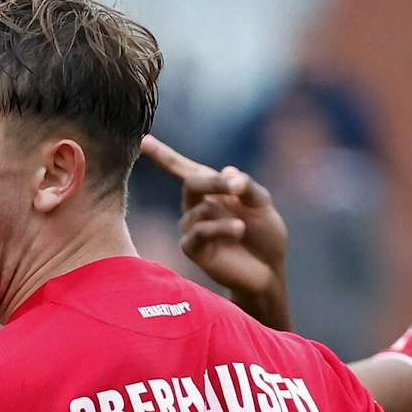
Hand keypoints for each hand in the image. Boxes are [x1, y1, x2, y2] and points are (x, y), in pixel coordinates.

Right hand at [140, 135, 287, 304]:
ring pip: (199, 209)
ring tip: (243, 228)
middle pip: (192, 183)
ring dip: (224, 215)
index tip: (143, 140)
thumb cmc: (265, 235)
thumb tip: (227, 171)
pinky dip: (218, 229)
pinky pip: (198, 232)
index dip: (163, 155)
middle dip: (213, 183)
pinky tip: (237, 231)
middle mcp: (197, 206)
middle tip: (237, 188)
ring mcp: (192, 228)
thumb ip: (247, 186)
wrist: (268, 270)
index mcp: (212, 191)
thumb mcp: (263, 204)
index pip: (183, 169)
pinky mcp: (192, 249)